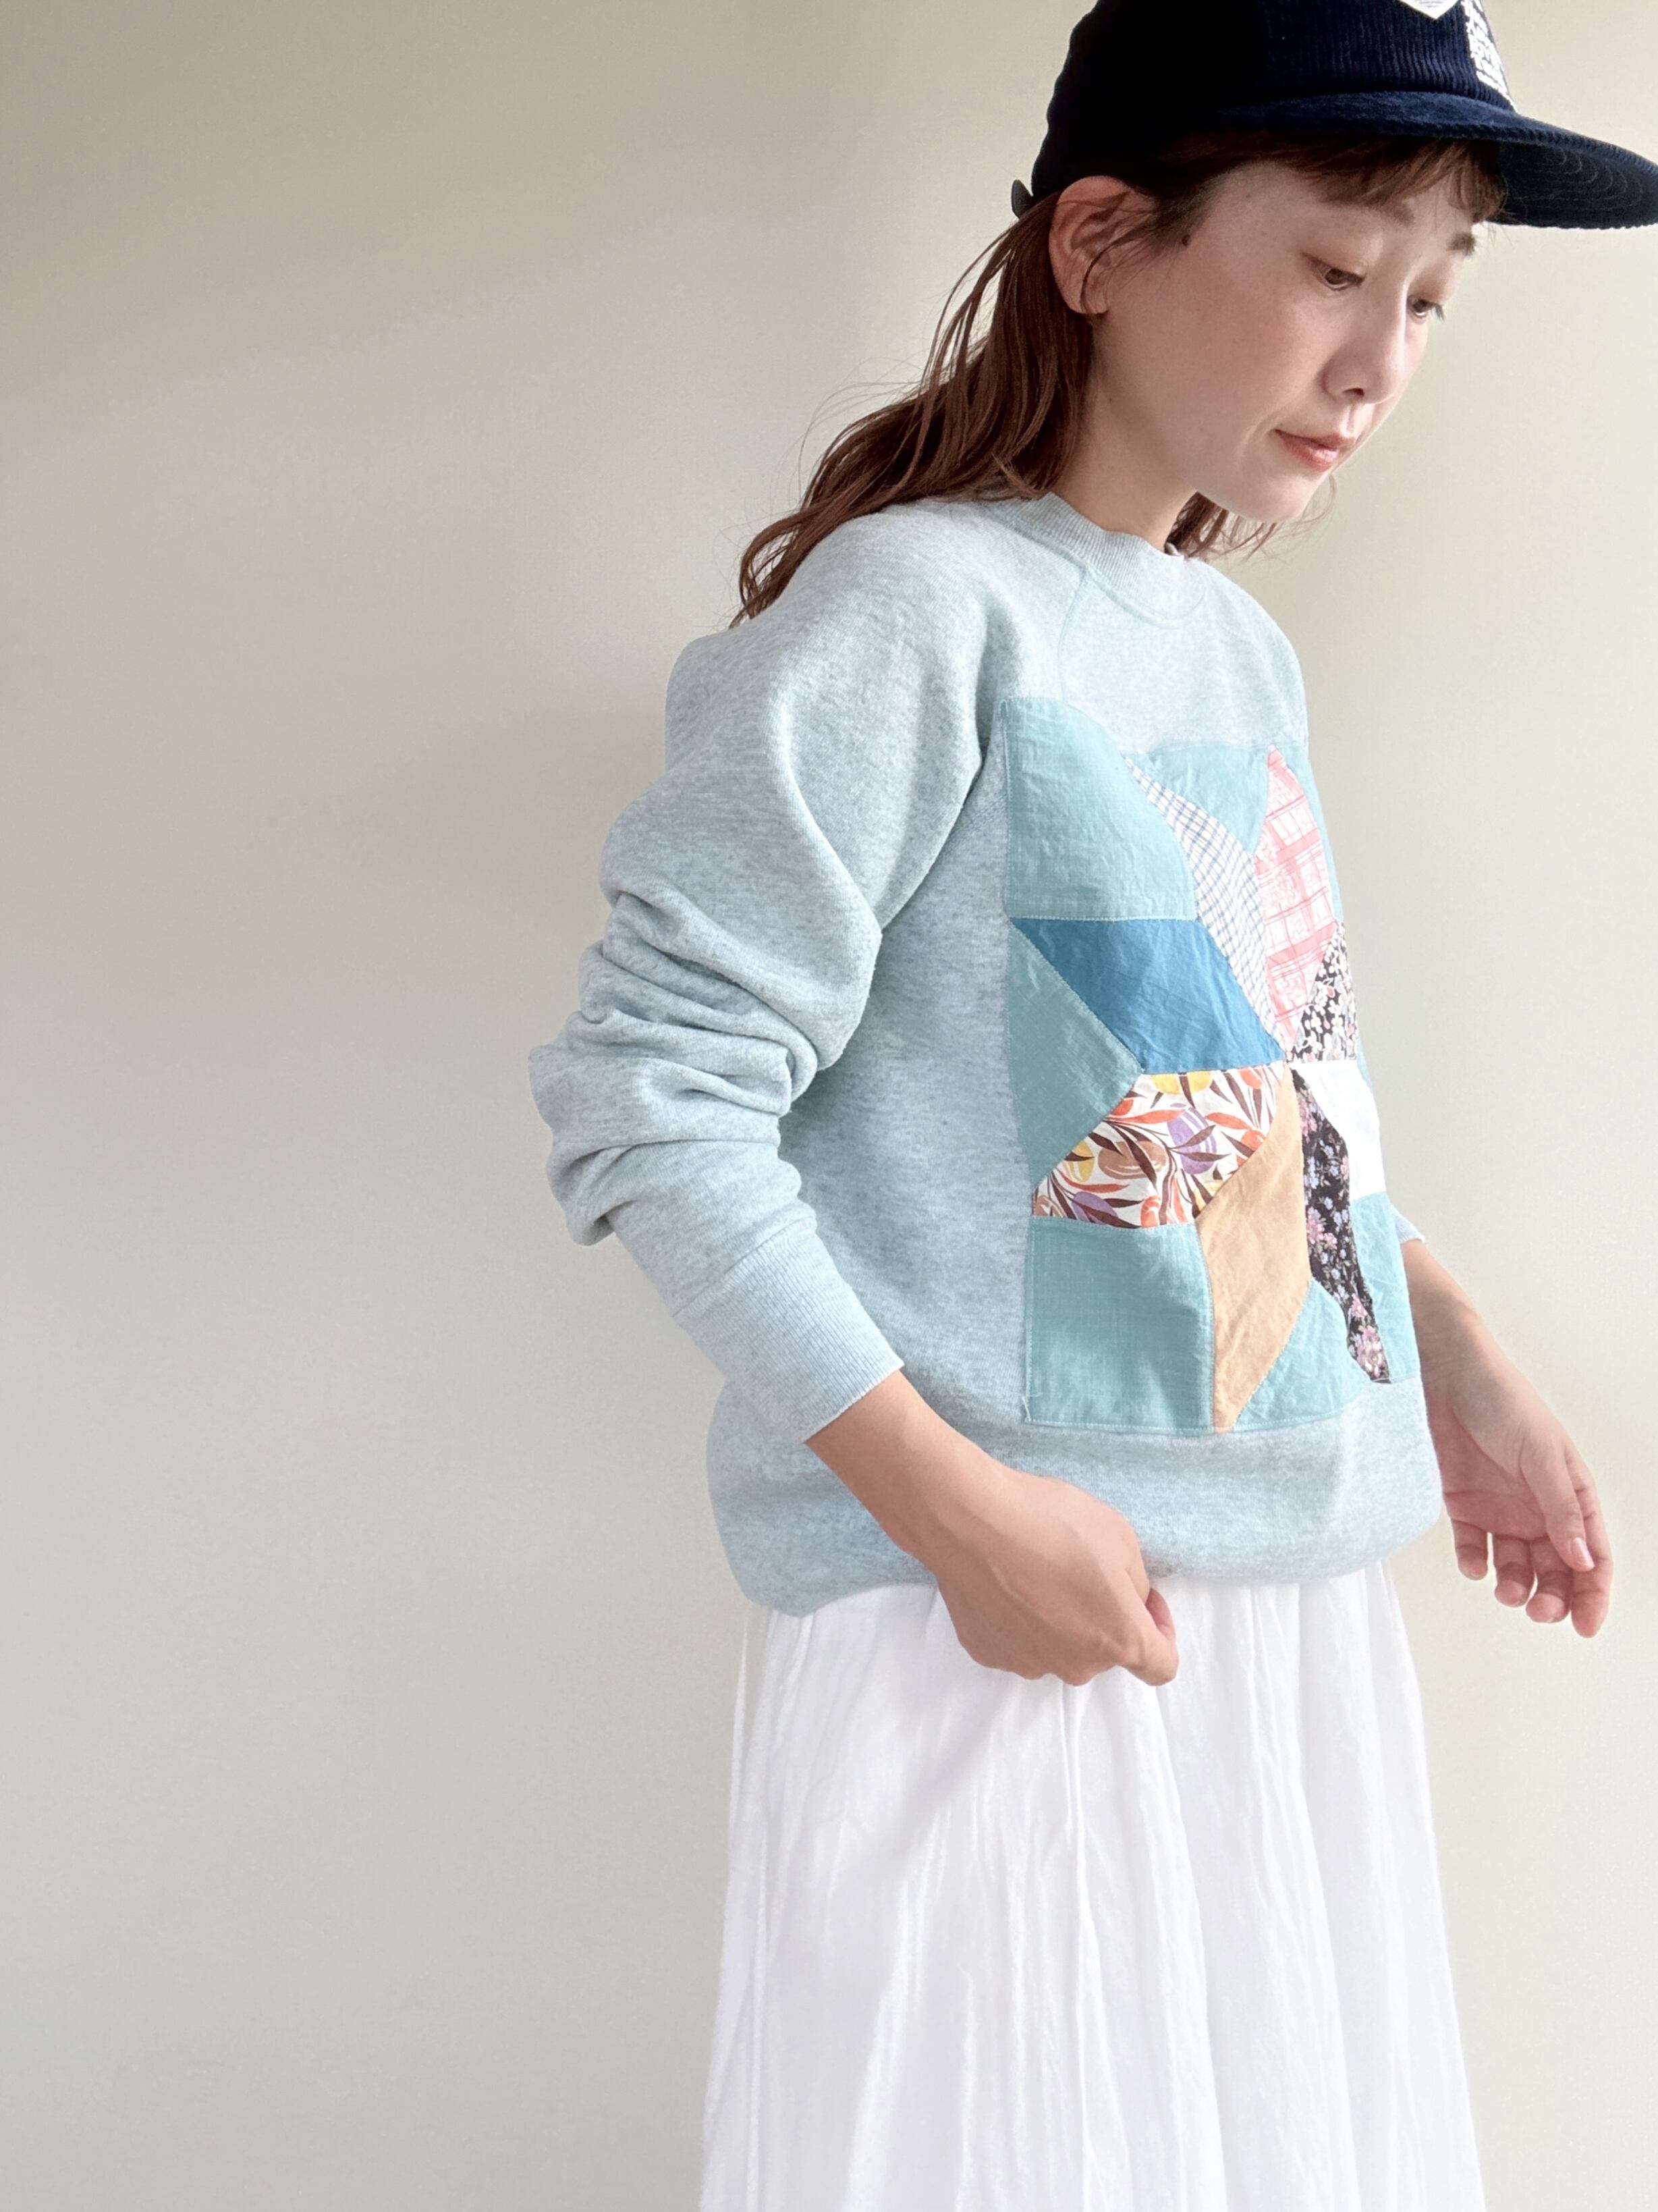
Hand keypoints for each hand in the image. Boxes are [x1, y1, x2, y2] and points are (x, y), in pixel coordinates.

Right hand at [805, 1370, 1178, 1685]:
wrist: (970, 1519)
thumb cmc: (1049, 1522)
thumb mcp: (1120, 1535)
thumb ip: (1135, 1581)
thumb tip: (1126, 1599)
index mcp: (1119, 1639)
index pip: (1161, 1666)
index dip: (1162, 1631)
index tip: (1145, 1600)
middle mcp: (1077, 1665)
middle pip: (1105, 1652)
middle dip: (1104, 1616)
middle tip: (1084, 1569)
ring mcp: (1030, 1664)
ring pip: (1060, 1648)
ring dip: (1062, 1620)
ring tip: (1040, 1571)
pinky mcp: (990, 1653)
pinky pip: (1019, 1642)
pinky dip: (1021, 1620)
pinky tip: (1009, 1582)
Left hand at [1405, 1245, 1610, 1635]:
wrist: (1440, 1373)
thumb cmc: (1500, 1398)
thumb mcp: (1541, 1452)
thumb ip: (1560, 1507)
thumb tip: (1582, 1560)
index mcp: (1570, 1491)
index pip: (1592, 1553)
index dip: (1594, 1592)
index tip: (1585, 1625)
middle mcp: (1537, 1505)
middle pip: (1556, 1568)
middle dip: (1554, 1597)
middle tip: (1541, 1610)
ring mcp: (1499, 1507)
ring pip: (1515, 1565)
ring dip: (1515, 1586)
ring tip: (1507, 1592)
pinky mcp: (1461, 1505)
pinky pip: (1472, 1547)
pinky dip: (1474, 1564)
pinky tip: (1473, 1566)